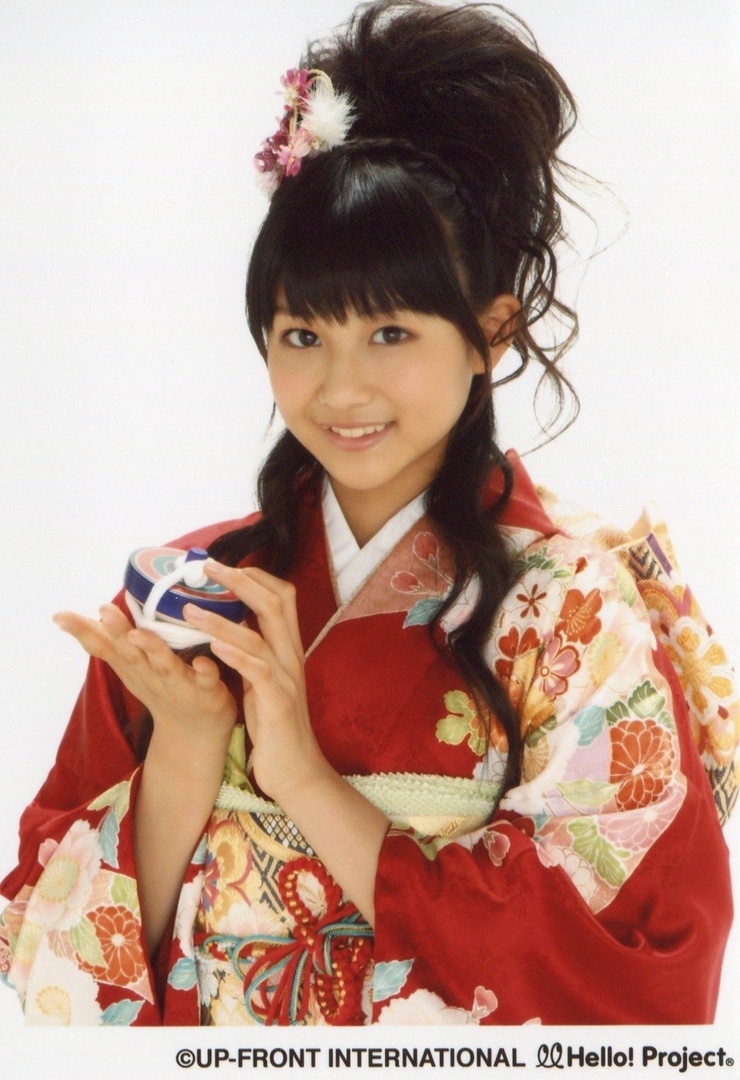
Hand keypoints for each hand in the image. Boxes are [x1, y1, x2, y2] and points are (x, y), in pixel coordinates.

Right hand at [53, 603, 237, 751]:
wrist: (194, 734)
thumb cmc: (159, 689)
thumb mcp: (126, 667)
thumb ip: (101, 641)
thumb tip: (61, 617)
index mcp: (132, 666)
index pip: (104, 647)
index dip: (84, 631)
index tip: (62, 616)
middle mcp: (151, 674)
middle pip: (131, 653)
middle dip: (117, 632)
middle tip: (105, 610)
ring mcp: (179, 685)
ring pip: (165, 665)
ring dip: (153, 649)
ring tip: (139, 634)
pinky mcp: (207, 692)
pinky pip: (207, 680)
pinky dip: (205, 671)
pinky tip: (203, 662)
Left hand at [182, 561, 328, 802]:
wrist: (296, 769)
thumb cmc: (274, 724)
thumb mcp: (264, 679)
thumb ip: (253, 651)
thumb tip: (229, 626)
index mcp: (288, 648)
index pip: (281, 597)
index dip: (255, 576)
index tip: (224, 565)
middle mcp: (291, 656)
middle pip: (275, 603)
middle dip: (240, 581)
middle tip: (207, 567)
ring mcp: (287, 679)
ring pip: (258, 636)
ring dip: (222, 620)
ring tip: (188, 610)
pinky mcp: (278, 704)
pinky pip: (258, 672)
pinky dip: (235, 655)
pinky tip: (212, 647)